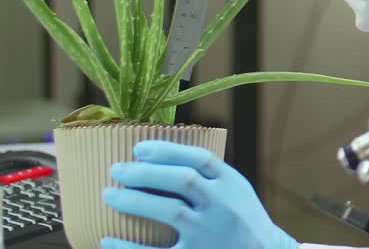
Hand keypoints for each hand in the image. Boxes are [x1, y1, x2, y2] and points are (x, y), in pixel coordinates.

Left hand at [101, 140, 296, 248]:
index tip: (139, 148)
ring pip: (171, 211)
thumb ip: (209, 177)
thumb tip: (160, 158)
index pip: (200, 159)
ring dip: (134, 200)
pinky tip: (107, 240)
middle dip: (146, 172)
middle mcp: (223, 207)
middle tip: (116, 169)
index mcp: (232, 185)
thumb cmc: (242, 222)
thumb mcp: (236, 192)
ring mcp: (210, 234)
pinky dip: (128, 248)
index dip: (167, 151)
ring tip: (108, 194)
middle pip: (183, 180)